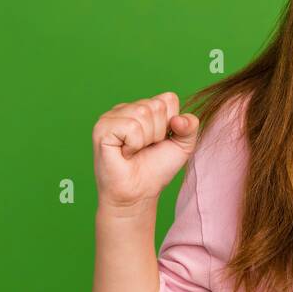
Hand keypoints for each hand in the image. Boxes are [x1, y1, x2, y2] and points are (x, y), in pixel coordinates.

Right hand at [92, 92, 199, 208]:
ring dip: (146, 139)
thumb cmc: (157, 168)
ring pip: (143, 114)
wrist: (139, 192)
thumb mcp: (183, 145)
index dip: (172, 123)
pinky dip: (134, 144)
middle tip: (146, 148)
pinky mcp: (102, 128)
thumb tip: (178, 119)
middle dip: (159, 132)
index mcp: (143, 107)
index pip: (168, 99)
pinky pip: (131, 126)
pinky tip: (125, 153)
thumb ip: (190, 126)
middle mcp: (126, 108)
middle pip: (156, 106)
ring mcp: (111, 116)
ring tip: (135, 150)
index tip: (161, 140)